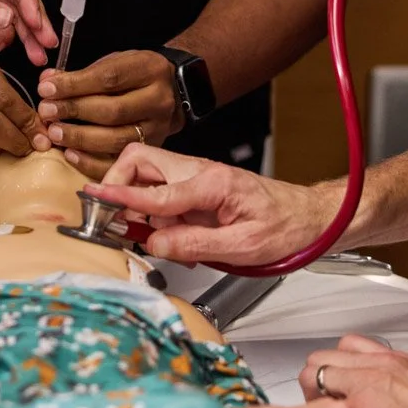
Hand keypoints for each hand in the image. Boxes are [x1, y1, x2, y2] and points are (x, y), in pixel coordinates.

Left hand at [36, 50, 182, 177]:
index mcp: (150, 70)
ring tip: (54, 133)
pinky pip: (119, 161)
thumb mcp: (115, 63)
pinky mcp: (151, 151)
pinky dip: (91, 161)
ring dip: (79, 138)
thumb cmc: (137, 77)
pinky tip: (70, 153)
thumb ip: (82, 74)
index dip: (74, 85)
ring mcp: (157, 129)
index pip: (108, 78)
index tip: (46, 89)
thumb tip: (47, 82)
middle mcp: (158, 100)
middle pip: (112, 110)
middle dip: (74, 112)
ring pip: (116, 139)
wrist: (173, 94)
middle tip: (47, 112)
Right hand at [88, 143, 331, 265]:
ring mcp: (197, 178)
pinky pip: (162, 194)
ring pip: (147, 175)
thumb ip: (195, 244)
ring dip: (137, 203)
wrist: (313, 218)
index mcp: (212, 183)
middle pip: (140, 160)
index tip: (94, 199)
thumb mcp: (244, 247)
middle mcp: (200, 172)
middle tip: (113, 216)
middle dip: (118, 182)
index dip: (121, 197)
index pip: (155, 191)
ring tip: (149, 237)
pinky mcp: (198, 189)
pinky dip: (154, 213)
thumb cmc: (288, 228)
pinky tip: (172, 239)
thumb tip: (155, 244)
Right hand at [300, 334, 407, 407]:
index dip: (308, 399)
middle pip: (317, 360)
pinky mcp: (403, 358)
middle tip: (327, 399)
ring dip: (336, 363)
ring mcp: (387, 363)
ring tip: (345, 383)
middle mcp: (370, 377)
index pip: (308, 380)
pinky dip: (359, 355)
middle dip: (315, 379)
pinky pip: (366, 343)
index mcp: (359, 404)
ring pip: (339, 345)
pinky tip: (367, 373)